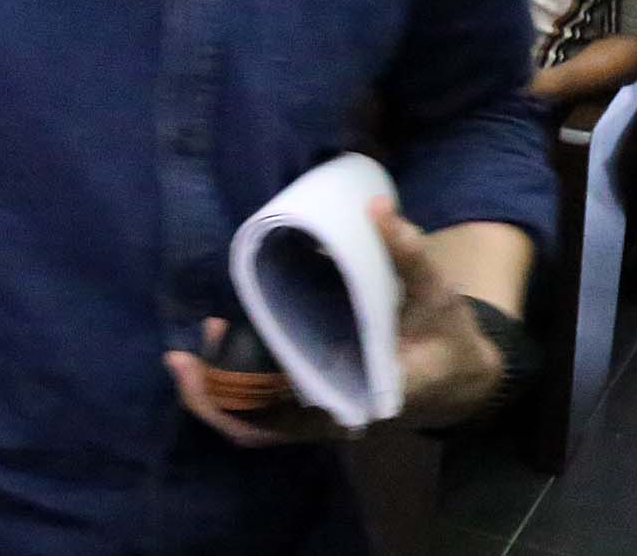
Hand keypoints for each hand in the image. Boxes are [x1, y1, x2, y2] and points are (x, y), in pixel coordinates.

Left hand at [165, 199, 501, 445]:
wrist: (458, 373)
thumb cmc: (448, 335)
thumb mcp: (437, 293)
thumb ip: (408, 253)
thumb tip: (375, 207)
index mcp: (369, 396)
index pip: (299, 417)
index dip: (248, 403)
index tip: (210, 369)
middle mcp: (340, 415)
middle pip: (263, 429)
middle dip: (215, 401)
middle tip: (178, 361)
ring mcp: (325, 416)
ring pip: (259, 427)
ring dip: (218, 397)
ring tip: (184, 356)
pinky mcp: (316, 404)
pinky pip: (267, 413)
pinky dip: (237, 390)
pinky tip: (220, 343)